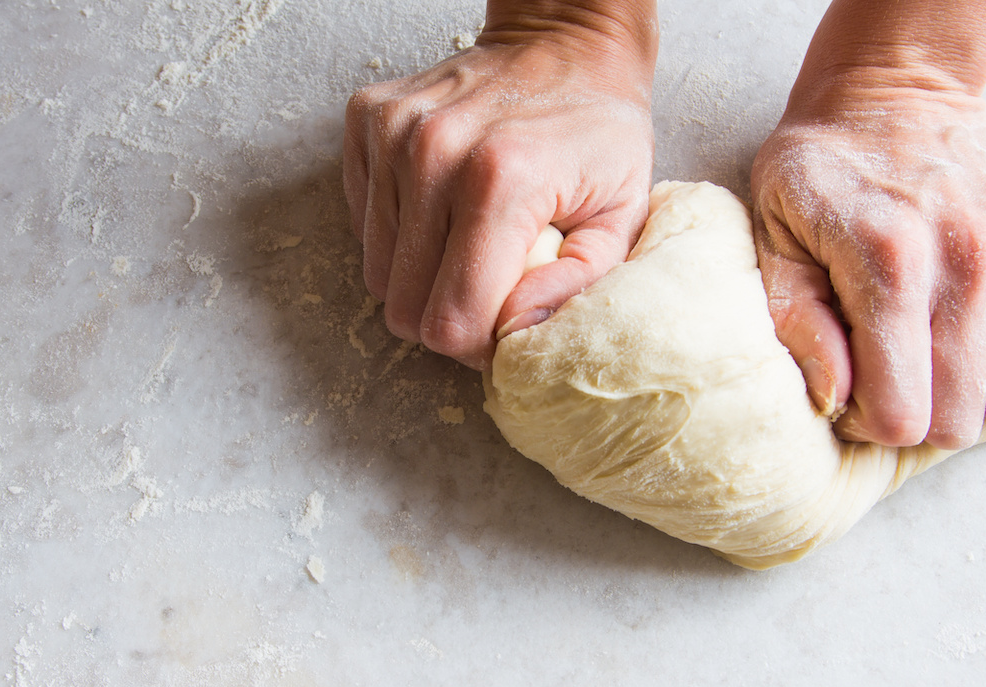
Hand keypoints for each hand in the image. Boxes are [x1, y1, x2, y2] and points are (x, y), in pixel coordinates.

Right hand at [343, 3, 656, 369]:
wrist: (564, 42)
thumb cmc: (598, 132)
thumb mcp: (622, 216)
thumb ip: (574, 285)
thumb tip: (513, 335)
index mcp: (502, 182)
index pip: (449, 321)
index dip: (476, 345)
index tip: (503, 327)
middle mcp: (433, 155)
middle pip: (403, 305)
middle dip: (446, 315)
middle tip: (488, 288)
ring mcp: (392, 134)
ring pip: (378, 271)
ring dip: (423, 273)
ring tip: (470, 241)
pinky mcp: (367, 121)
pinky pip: (363, 223)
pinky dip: (401, 233)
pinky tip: (443, 206)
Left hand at [753, 98, 985, 448]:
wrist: (889, 94)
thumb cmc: (818, 174)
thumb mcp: (773, 241)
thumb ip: (798, 325)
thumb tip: (835, 399)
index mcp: (888, 262)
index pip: (902, 412)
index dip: (869, 422)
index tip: (851, 394)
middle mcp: (969, 257)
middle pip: (962, 417)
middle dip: (918, 416)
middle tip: (887, 376)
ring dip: (971, 395)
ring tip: (930, 356)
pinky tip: (981, 340)